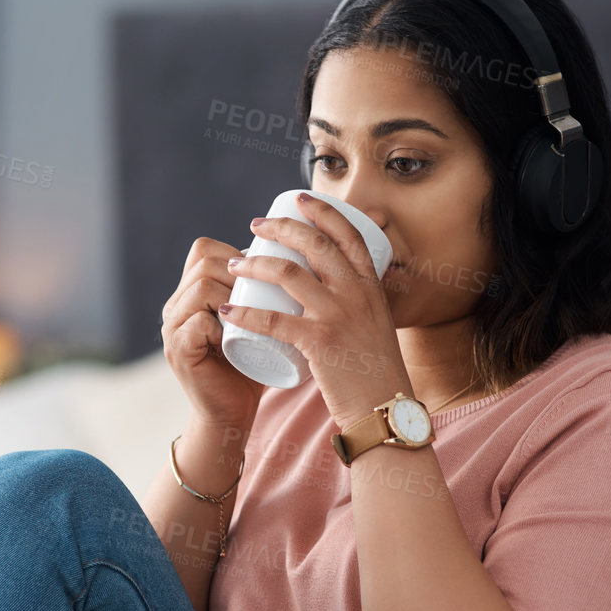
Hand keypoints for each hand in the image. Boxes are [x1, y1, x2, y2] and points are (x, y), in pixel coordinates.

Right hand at [161, 236, 264, 433]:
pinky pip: (198, 322)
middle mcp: (176, 305)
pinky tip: (236, 336)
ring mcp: (173, 327)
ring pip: (202, 287)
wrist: (232, 412)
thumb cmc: (252, 365)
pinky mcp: (177, 349)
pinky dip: (221, 325)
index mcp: (190, 291)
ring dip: (233, 297)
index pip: (204, 249)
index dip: (236, 253)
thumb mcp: (256, 320)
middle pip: (204, 261)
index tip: (264, 275)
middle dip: (240, 273)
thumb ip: (260, 292)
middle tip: (264, 296)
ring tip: (253, 316)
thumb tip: (298, 256)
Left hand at [217, 194, 410, 428]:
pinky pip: (273, 320)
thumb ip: (359, 304)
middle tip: (256, 226)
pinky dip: (245, 314)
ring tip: (234, 265)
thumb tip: (337, 287)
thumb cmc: (377, 372)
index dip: (323, 211)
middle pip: (314, 243)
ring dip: (254, 264)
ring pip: (288, 273)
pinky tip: (226, 312)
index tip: (300, 200)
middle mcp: (357, 294)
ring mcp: (338, 316)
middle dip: (281, 228)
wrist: (385, 410)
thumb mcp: (376, 325)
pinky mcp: (319, 342)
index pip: (348, 234)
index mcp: (371, 286)